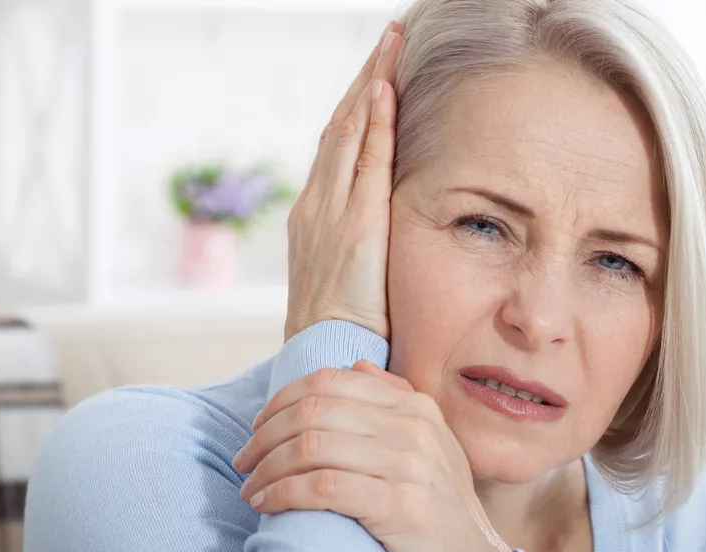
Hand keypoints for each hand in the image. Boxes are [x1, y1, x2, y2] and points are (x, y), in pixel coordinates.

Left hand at [233, 361, 516, 551]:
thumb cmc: (440, 509)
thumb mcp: (430, 446)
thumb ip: (394, 402)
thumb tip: (355, 367)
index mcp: (416, 406)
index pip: (330, 382)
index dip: (281, 401)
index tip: (257, 428)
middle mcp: (414, 428)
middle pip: (314, 411)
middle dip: (265, 436)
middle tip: (244, 461)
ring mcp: (410, 465)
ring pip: (311, 446)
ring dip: (267, 468)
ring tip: (250, 489)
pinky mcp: (400, 506)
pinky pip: (322, 486)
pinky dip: (283, 493)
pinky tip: (267, 505)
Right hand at [283, 21, 403, 341]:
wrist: (321, 358)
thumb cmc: (340, 329)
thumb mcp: (347, 279)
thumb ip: (360, 248)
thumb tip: (381, 240)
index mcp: (315, 215)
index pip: (338, 146)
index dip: (358, 107)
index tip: (378, 75)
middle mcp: (316, 203)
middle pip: (341, 126)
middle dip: (364, 80)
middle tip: (388, 39)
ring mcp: (331, 211)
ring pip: (349, 132)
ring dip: (371, 85)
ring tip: (391, 44)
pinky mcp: (354, 225)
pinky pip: (364, 162)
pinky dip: (372, 123)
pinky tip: (385, 89)